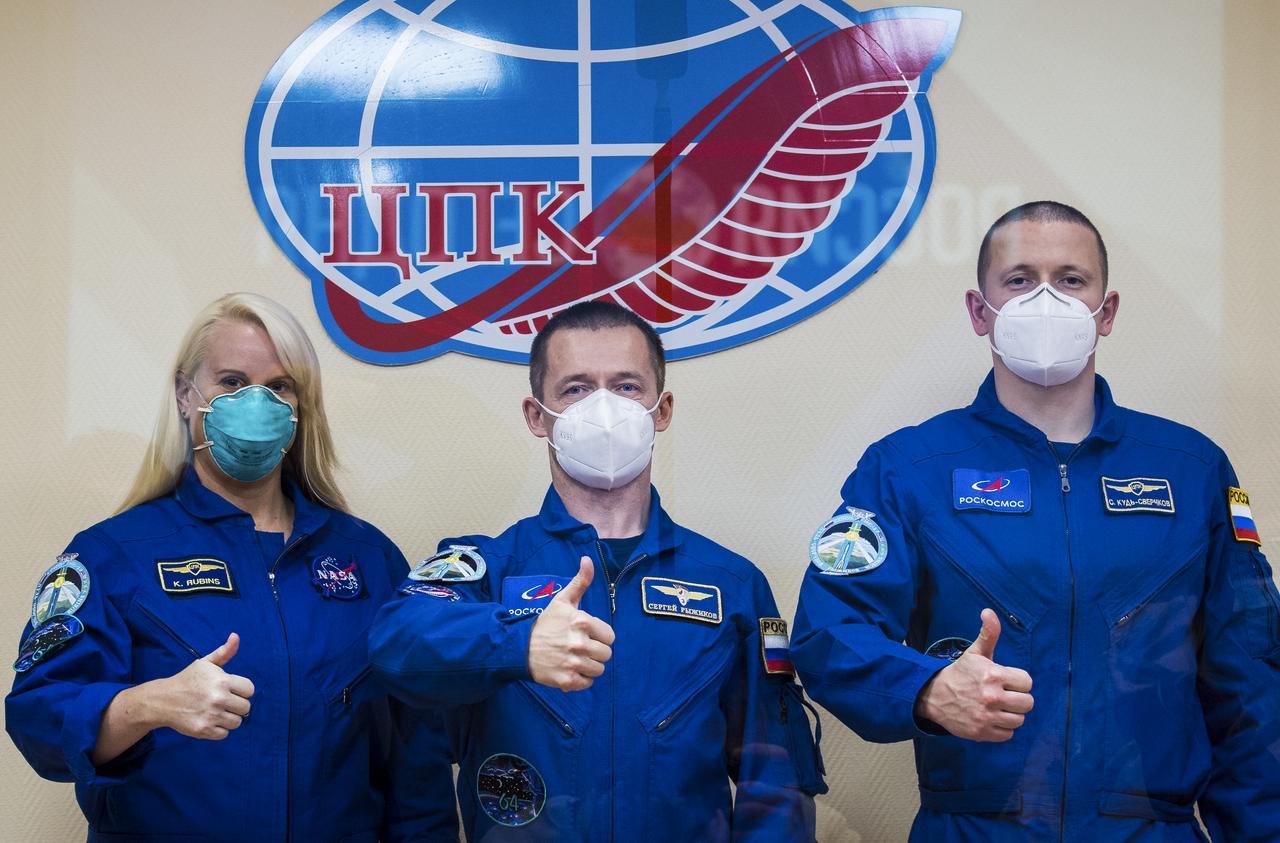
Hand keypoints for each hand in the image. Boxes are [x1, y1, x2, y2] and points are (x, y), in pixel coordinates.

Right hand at [149, 633, 255, 739]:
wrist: (163, 700)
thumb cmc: (188, 680)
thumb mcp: (205, 663)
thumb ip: (224, 652)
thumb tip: (236, 636)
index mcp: (222, 681)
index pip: (249, 690)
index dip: (241, 690)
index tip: (231, 689)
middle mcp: (218, 698)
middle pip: (246, 707)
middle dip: (236, 704)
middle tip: (223, 701)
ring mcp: (211, 715)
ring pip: (237, 722)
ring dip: (229, 718)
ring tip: (217, 711)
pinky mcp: (204, 730)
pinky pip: (225, 734)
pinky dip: (219, 729)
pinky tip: (210, 720)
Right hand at [528, 557, 614, 690]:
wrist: (519, 647)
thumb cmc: (545, 623)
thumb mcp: (563, 600)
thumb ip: (580, 581)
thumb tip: (587, 560)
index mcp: (581, 622)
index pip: (610, 636)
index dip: (599, 636)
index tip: (586, 634)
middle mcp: (579, 643)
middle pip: (606, 654)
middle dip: (595, 651)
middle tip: (579, 647)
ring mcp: (573, 663)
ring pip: (599, 670)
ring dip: (589, 666)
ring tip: (574, 658)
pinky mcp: (566, 680)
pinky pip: (587, 683)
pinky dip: (581, 679)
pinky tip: (569, 669)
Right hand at [915, 609, 1033, 741]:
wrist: (933, 696)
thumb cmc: (960, 674)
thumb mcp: (975, 653)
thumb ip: (988, 634)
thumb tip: (989, 612)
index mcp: (993, 675)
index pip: (1027, 682)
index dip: (1018, 681)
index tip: (1006, 681)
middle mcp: (992, 697)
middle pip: (1027, 703)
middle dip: (1017, 699)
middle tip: (1003, 695)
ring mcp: (986, 716)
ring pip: (1019, 720)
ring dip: (1011, 714)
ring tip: (998, 707)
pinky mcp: (982, 733)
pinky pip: (1008, 734)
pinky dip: (1002, 728)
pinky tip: (991, 718)